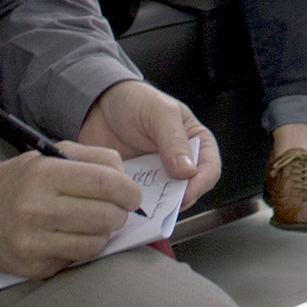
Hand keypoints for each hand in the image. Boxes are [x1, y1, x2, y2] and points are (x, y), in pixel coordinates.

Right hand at [0, 143, 141, 277]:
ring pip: (96, 243)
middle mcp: (37, 210)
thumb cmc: (21, 181)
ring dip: (105, 233)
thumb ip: (94, 159)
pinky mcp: (34, 267)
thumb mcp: (51, 156)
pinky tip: (73, 236)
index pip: (104, 184)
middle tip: (118, 210)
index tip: (133, 195)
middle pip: (104, 216)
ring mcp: (34, 242)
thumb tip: (127, 180)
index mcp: (44, 175)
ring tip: (96, 222)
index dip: (128, 190)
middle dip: (121, 213)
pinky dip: (84, 248)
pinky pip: (77, 260)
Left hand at [78, 79, 219, 209]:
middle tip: (163, 204)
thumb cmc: (134, 100)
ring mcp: (157, 176)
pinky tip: (125, 203)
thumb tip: (188, 171)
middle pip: (189, 190)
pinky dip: (135, 206)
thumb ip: (174, 139)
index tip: (186, 193)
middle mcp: (179, 162)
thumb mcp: (159, 112)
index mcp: (194, 141)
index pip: (209, 168)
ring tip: (142, 205)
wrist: (97, 105)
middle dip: (178, 199)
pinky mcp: (135, 185)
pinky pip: (139, 203)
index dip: (201, 183)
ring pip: (164, 201)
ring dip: (156, 207)